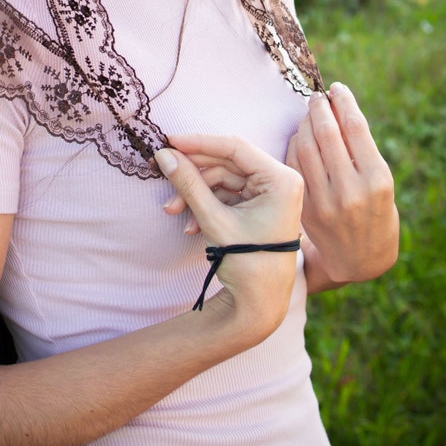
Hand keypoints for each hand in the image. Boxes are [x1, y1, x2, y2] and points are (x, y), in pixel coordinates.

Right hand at [155, 135, 302, 323]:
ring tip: (172, 211)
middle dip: (194, 174)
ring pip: (224, 180)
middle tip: (163, 170)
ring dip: (196, 193)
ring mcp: (270, 194)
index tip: (170, 141)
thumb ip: (189, 184)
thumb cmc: (248, 264)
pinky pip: (227, 194)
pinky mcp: (259, 205)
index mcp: (281, 180)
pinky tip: (190, 224)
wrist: (260, 304)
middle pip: (228, 163)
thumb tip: (164, 156)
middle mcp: (280, 181)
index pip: (235, 148)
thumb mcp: (214, 220)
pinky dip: (207, 204)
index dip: (200, 143)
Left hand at [286, 82, 397, 286]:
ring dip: (305, 123)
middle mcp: (352, 190)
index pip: (355, 127)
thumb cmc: (375, 209)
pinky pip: (295, 165)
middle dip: (320, 108)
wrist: (361, 258)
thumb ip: (361, 148)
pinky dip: (295, 145)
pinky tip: (300, 136)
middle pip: (327, 133)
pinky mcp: (306, 208)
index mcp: (377, 179)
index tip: (336, 88)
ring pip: (307, 146)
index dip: (343, 101)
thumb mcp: (380, 181)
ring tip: (309, 114)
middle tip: (317, 97)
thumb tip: (338, 104)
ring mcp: (326, 201)